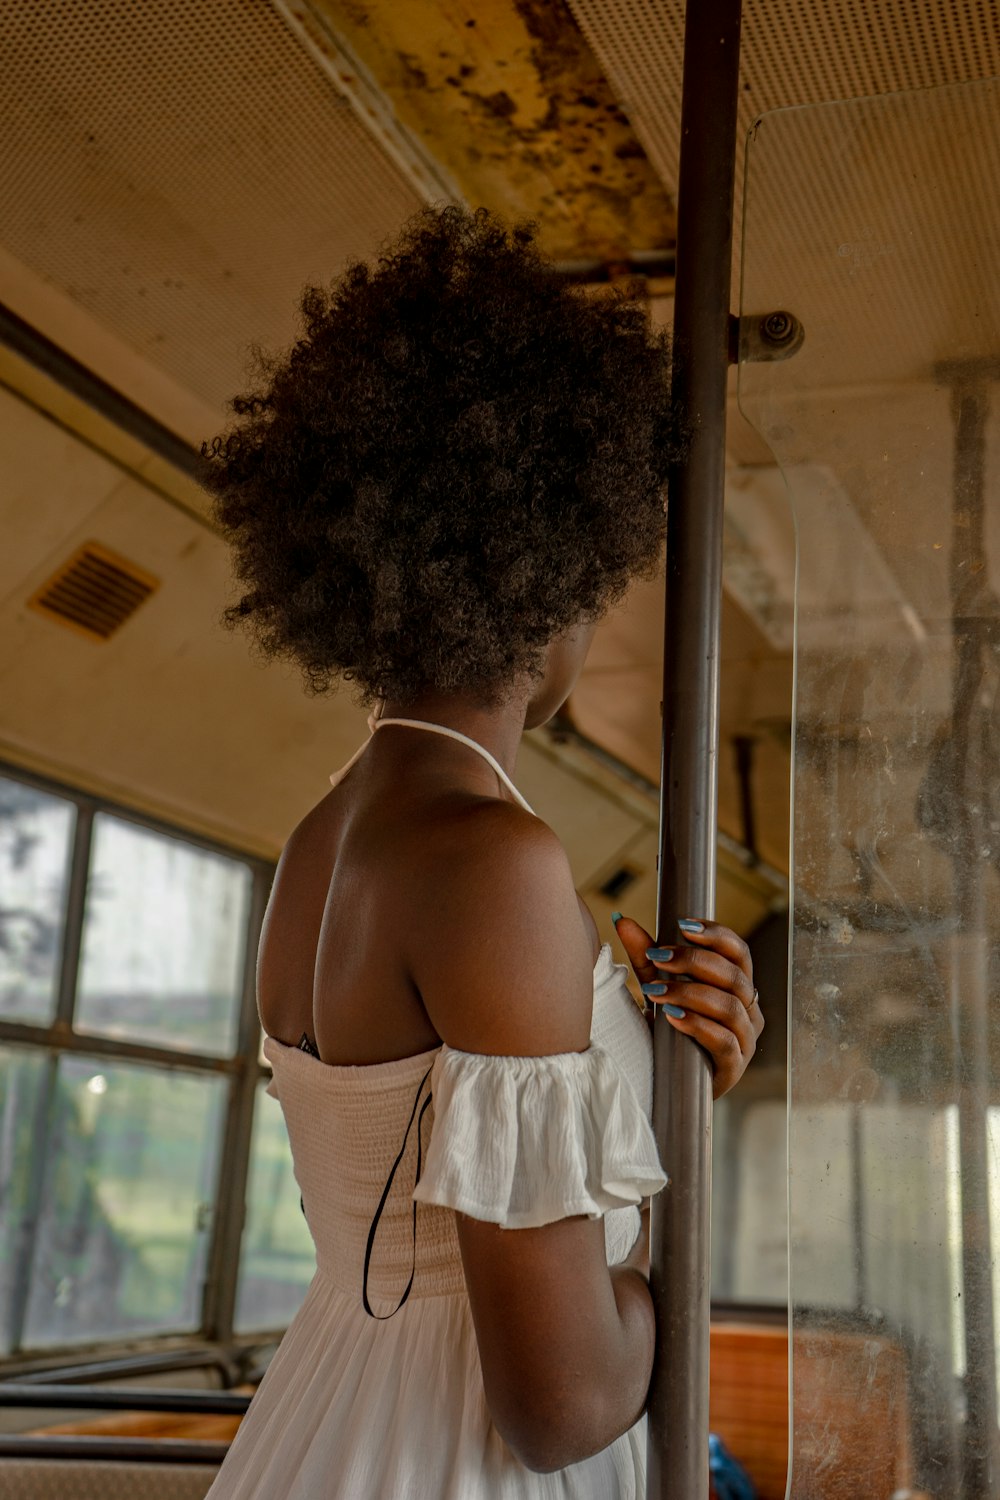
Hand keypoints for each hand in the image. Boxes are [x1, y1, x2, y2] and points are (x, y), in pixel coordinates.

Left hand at [611, 913, 762, 1099]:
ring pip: (729, 1007)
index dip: (716, 935)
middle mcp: (749, 1010)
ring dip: (690, 993)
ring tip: (656, 990)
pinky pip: (723, 1041)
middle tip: (658, 956)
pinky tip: (671, 1017)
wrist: (668, 1081)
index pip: (739, 952)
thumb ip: (646, 958)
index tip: (681, 924)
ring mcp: (745, 1040)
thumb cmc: (669, 1029)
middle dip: (694, 961)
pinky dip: (697, 1025)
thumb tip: (622, 920)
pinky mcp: (734, 1067)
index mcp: (738, 986)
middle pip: (734, 975)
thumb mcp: (658, 989)